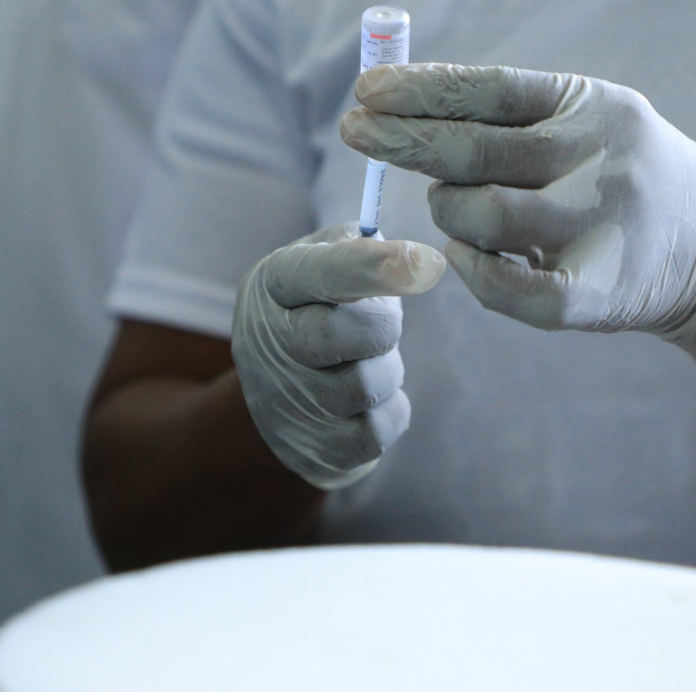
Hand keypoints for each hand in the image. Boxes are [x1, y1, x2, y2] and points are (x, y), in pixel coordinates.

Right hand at [231, 223, 444, 489]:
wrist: (276, 391)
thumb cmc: (315, 308)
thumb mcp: (323, 261)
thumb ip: (360, 247)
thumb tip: (413, 263)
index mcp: (275, 283)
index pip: (322, 271)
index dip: (373, 267)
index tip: (427, 262)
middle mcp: (268, 341)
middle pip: (342, 335)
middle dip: (381, 327)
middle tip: (379, 323)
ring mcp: (284, 401)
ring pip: (365, 386)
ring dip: (387, 369)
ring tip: (368, 361)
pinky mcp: (311, 450)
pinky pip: (376, 432)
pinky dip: (388, 411)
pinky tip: (371, 399)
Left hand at [342, 63, 695, 379]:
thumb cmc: (619, 175)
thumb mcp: (585, 120)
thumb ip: (509, 115)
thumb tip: (402, 111)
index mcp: (593, 106)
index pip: (492, 89)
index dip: (422, 89)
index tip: (365, 90)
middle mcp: (601, 159)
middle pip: (478, 150)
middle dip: (405, 141)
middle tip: (354, 132)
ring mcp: (602, 228)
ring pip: (486, 216)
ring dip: (447, 208)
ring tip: (450, 205)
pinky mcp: (599, 293)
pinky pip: (511, 287)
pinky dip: (472, 271)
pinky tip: (462, 255)